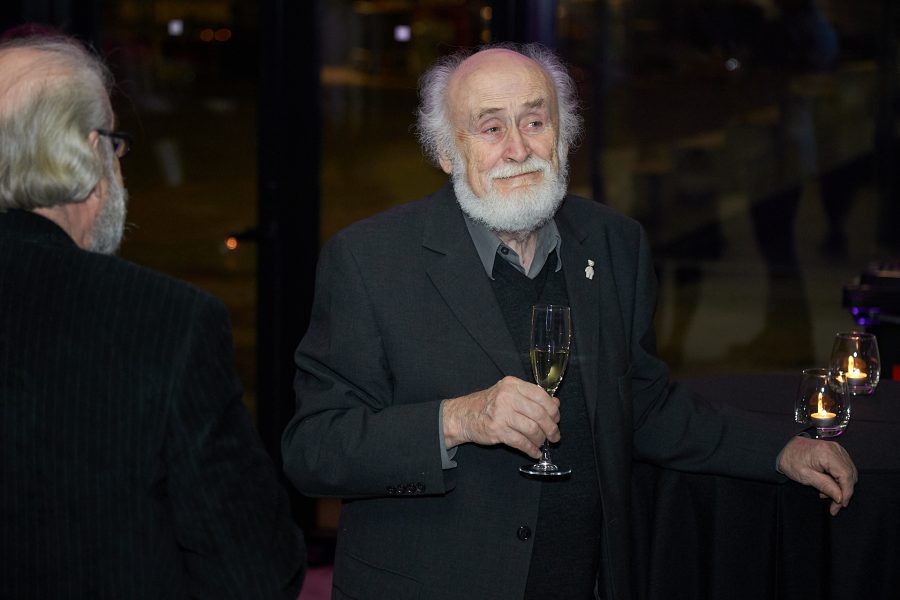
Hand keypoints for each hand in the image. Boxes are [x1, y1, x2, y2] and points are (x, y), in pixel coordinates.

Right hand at [442, 376, 559, 458]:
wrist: (464, 415)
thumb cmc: (489, 404)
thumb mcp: (509, 394)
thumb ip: (532, 397)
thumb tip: (555, 404)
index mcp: (513, 385)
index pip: (541, 396)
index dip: (553, 410)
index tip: (556, 419)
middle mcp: (507, 397)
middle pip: (539, 414)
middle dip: (551, 428)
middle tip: (555, 436)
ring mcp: (501, 414)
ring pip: (532, 429)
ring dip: (540, 440)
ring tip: (541, 443)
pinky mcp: (496, 430)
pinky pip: (520, 442)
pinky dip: (530, 449)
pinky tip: (534, 452)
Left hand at [777, 436, 857, 515]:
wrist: (784, 448)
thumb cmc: (791, 461)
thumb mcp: (806, 476)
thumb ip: (825, 486)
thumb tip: (840, 498)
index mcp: (827, 453)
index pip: (846, 476)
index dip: (846, 493)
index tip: (840, 505)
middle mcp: (835, 449)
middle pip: (849, 474)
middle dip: (844, 492)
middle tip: (834, 505)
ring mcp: (837, 449)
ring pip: (849, 472)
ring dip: (842, 486)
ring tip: (826, 493)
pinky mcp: (836, 451)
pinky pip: (845, 468)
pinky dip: (839, 479)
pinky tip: (829, 484)